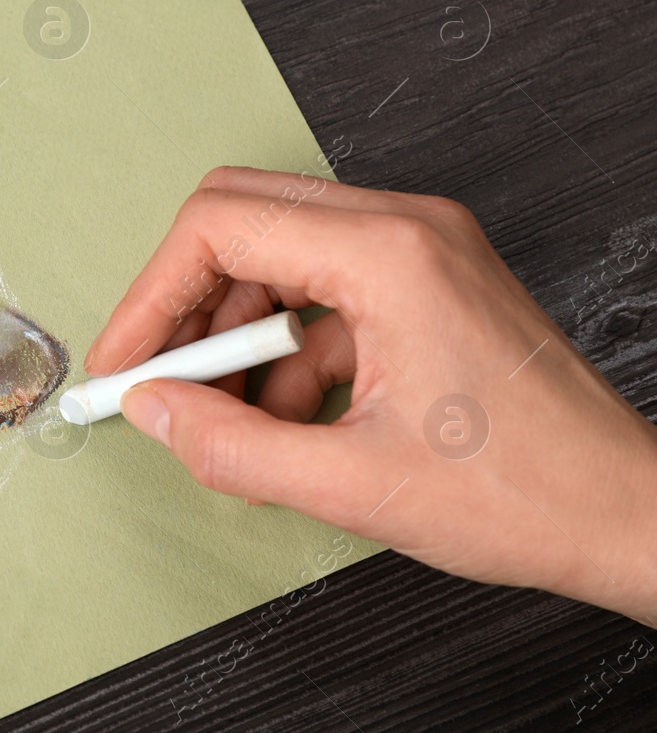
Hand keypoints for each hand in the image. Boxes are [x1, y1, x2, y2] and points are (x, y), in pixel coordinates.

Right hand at [87, 167, 656, 623]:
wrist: (630, 514)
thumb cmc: (529, 494)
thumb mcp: (353, 485)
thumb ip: (230, 445)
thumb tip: (151, 410)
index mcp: (389, 254)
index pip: (220, 226)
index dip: (151, 297)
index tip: (126, 363)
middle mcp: (406, 227)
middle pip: (241, 218)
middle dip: (186, 302)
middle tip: (160, 377)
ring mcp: (421, 247)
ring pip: (277, 250)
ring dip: (237, 328)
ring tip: (233, 411)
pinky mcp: (428, 278)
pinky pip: (322, 285)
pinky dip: (287, 343)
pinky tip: (290, 414)